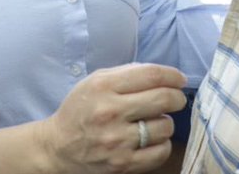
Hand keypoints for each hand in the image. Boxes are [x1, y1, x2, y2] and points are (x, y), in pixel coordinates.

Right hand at [37, 63, 186, 172]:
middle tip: (176, 99)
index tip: (179, 79)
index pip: (151, 75)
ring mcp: (117, 140)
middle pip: (163, 99)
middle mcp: (110, 111)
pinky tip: (151, 140)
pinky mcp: (123, 163)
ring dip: (165, 122)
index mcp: (103, 86)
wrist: (59, 147)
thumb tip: (162, 75)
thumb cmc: (81, 110)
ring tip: (153, 122)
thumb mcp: (95, 82)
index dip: (173, 76)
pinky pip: (161, 151)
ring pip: (165, 126)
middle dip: (177, 98)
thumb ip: (126, 74)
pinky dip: (162, 144)